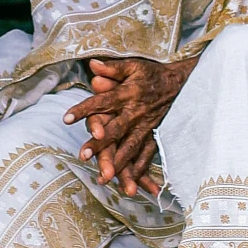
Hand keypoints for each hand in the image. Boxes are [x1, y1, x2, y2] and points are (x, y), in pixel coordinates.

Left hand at [63, 55, 196, 197]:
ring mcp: (146, 126)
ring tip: (105, 177)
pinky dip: (140, 168)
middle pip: (115, 130)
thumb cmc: (152, 74)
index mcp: (127, 94)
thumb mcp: (133, 66)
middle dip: (100, 144)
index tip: (66, 118)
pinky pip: (147, 154)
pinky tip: (131, 183)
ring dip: (118, 163)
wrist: (181, 83)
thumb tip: (92, 65)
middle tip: (83, 155)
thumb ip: (112, 69)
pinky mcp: (155, 135)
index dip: (84, 109)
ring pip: (130, 147)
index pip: (101, 102)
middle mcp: (135, 113)